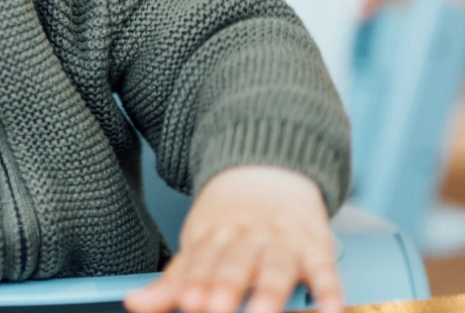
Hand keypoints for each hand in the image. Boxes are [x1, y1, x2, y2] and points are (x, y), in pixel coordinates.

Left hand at [123, 166, 339, 312]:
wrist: (271, 167)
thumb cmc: (230, 218)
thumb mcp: (198, 241)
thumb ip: (173, 280)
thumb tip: (135, 304)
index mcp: (214, 234)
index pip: (202, 261)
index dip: (196, 282)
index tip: (189, 301)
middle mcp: (248, 236)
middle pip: (235, 262)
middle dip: (226, 286)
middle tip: (215, 308)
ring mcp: (283, 240)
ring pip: (276, 266)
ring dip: (269, 291)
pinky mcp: (315, 247)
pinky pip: (324, 269)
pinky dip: (328, 290)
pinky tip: (330, 309)